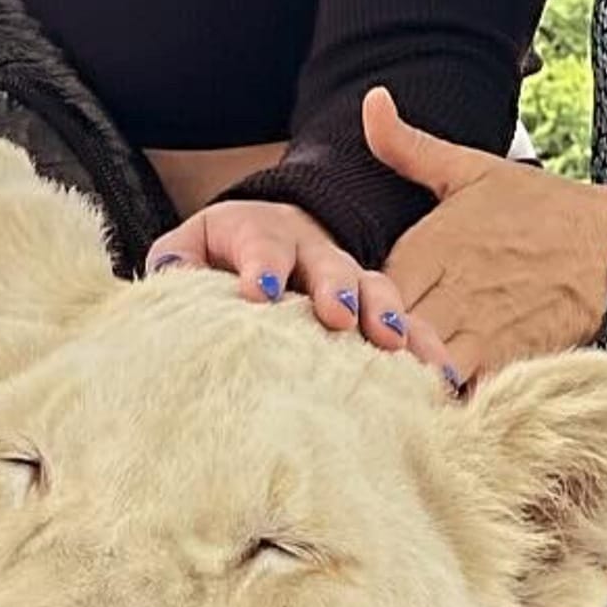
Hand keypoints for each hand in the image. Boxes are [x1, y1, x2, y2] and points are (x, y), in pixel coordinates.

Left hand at [143, 199, 457, 376]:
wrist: (271, 236)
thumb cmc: (223, 254)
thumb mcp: (193, 246)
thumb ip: (179, 260)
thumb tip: (168, 276)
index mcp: (262, 232)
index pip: (262, 245)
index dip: (262, 266)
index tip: (260, 292)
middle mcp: (313, 251)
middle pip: (328, 263)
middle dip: (334, 288)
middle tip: (336, 314)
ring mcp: (349, 280)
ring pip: (374, 289)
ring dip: (384, 314)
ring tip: (392, 343)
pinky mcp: (373, 310)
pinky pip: (405, 325)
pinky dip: (422, 347)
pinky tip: (438, 374)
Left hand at [364, 88, 606, 384]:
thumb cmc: (541, 210)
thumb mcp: (473, 170)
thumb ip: (410, 147)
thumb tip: (371, 101)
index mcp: (431, 246)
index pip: (364, 287)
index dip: (346, 304)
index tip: (336, 312)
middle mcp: (451, 291)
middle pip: (383, 333)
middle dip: (364, 347)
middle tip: (346, 356)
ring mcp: (481, 330)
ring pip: (419, 366)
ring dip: (399, 376)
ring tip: (381, 382)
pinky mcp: (510, 361)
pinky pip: (464, 390)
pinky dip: (443, 398)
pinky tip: (427, 398)